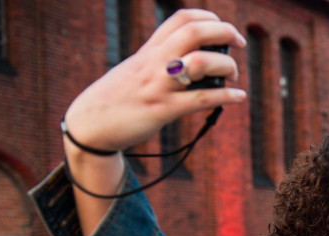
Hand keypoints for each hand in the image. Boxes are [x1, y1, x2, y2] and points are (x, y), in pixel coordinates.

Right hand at [63, 9, 246, 153]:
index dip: (208, 17)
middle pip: (195, 32)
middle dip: (224, 32)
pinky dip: (225, 96)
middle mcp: (155, 62)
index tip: (223, 28)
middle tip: (238, 43)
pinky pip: (200, 99)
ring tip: (233, 76)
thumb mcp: (136, 69)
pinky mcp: (163, 110)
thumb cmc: (117, 97)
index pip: (182, 19)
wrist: (90, 124)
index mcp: (150, 50)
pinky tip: (238, 97)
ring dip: (226, 66)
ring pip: (201, 63)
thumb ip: (161, 61)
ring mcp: (159, 85)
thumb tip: (192, 62)